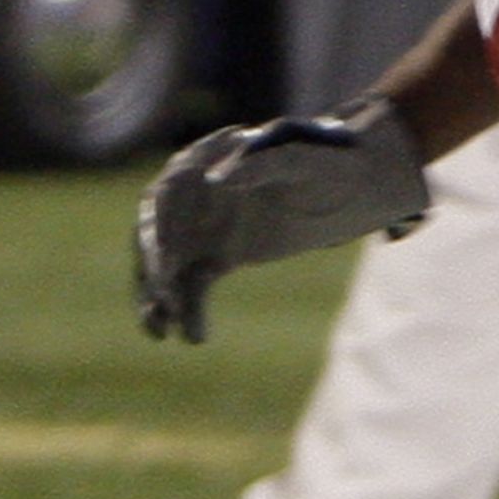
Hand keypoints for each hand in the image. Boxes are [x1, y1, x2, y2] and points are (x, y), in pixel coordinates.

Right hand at [135, 97, 428, 342]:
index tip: (167, 262)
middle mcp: (190, 195)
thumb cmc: (325, 164)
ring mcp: (200, 227)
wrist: (345, 188)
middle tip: (163, 301)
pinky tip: (192, 338)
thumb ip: (264, 164)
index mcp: (201, 162)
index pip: (166, 196)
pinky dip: (188, 311)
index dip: (161, 229)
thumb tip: (217, 180)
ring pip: (166, 265)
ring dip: (159, 298)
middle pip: (155, 233)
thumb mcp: (303, 159)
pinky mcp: (215, 256)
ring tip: (158, 331)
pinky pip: (191, 285)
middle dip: (154, 269)